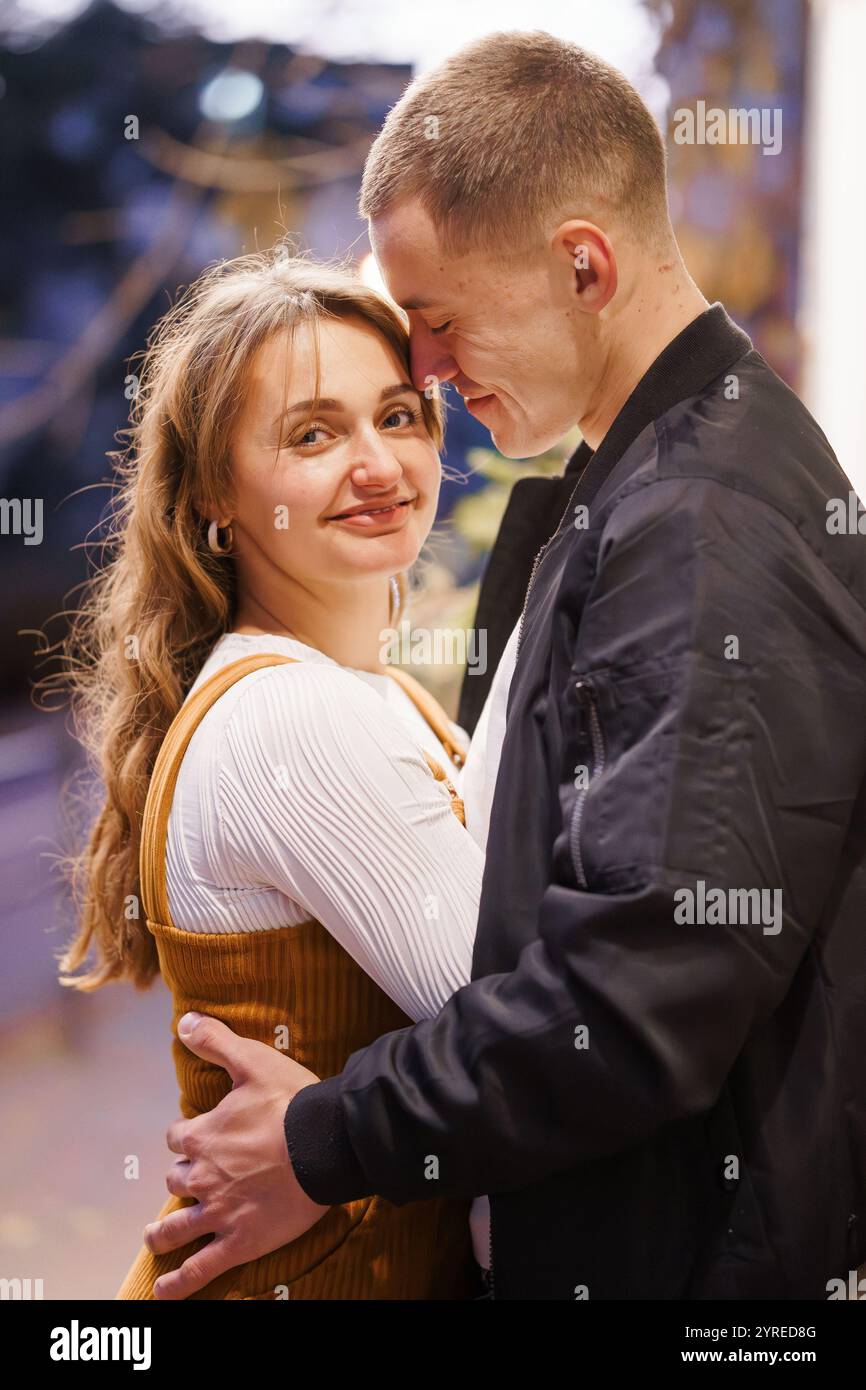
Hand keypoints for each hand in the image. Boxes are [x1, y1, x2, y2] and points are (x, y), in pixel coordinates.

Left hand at [144, 1012, 329, 1298]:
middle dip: (182, 1179)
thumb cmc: (291, 1101)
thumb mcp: (252, 1060)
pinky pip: (201, 1267)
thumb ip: (215, 1041)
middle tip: (191, 1182)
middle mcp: (202, 1176)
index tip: (196, 1137)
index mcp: (202, 1135)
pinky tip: (165, 1290)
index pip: (177, 1138)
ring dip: (162, 1232)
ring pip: (176, 1226)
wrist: (326, 1144)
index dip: (186, 1136)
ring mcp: (219, 1212)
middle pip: (177, 1180)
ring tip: (155, 1236)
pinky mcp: (239, 1241)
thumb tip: (184, 1020)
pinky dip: (179, 1282)